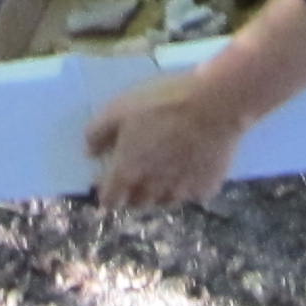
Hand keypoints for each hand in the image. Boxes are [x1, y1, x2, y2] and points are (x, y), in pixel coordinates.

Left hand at [86, 71, 247, 207]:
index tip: (109, 179)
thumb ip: (98, 132)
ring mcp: (181, 192)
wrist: (215, 104)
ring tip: (165, 168)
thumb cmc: (163, 102)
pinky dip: (189, 185)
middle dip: (132, 191)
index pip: (109, 200)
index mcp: (127, 172)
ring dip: (159, 190)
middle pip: (136, 203)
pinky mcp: (207, 188)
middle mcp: (151, 190)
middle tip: (138, 169)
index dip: (106, 191)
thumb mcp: (120, 107)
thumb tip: (90, 152)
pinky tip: (193, 165)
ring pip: (164, 201)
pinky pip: (192, 193)